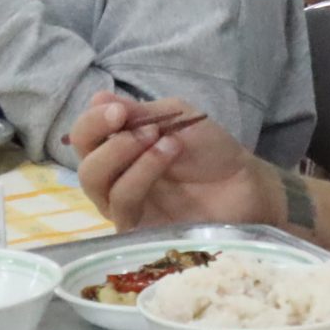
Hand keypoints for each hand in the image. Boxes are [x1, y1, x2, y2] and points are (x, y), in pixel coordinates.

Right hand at [68, 91, 274, 229]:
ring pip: (98, 185)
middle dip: (111, 143)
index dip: (93, 123)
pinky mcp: (138, 229)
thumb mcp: (176, 117)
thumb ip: (138, 112)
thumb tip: (97, 100)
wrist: (244, 181)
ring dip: (128, 156)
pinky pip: (122, 205)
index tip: (118, 111)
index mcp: (118, 150)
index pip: (84, 139)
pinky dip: (140, 175)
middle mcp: (114, 180)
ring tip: (166, 142)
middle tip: (148, 130)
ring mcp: (125, 207)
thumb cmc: (209, 149)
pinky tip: (168, 156)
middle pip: (85, 167)